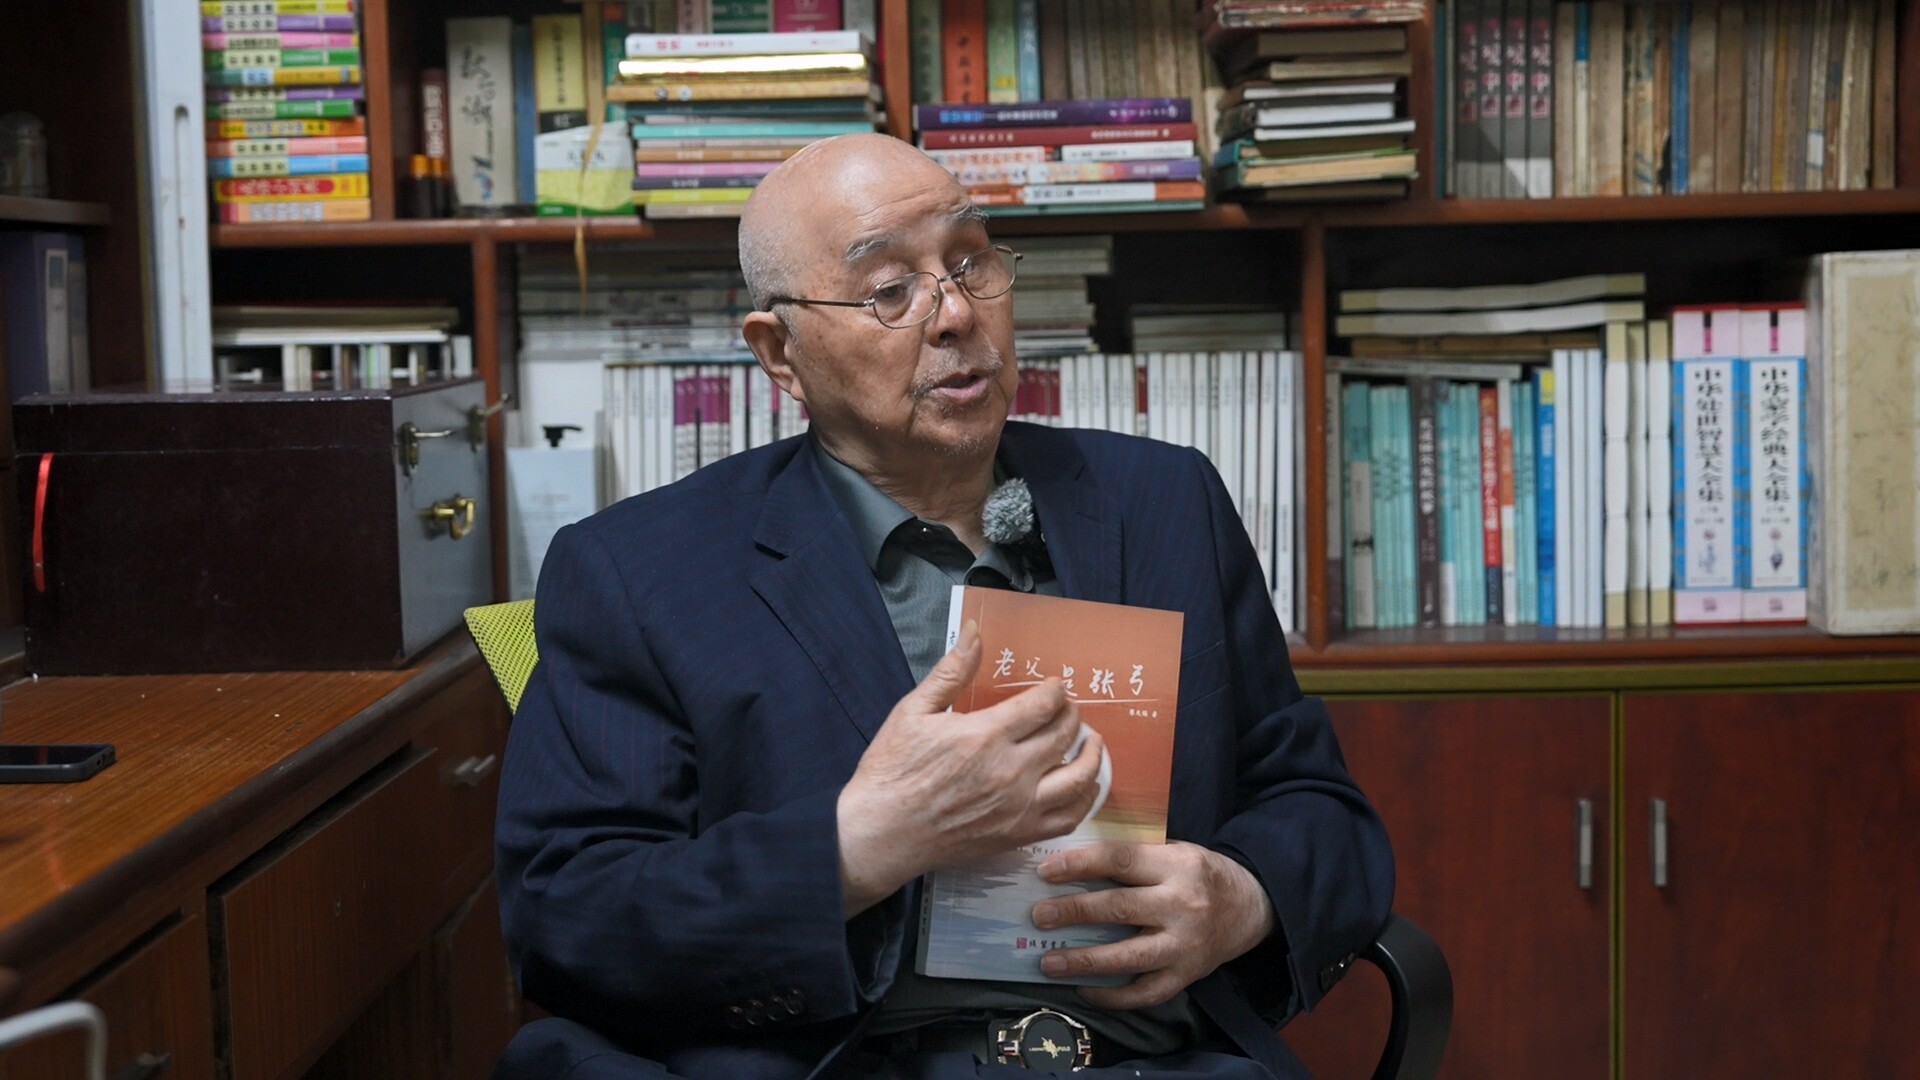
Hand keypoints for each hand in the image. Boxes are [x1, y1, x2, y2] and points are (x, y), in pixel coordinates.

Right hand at [836, 621, 1106, 915]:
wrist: (881, 833)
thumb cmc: (892, 771)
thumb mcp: (914, 711)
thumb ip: (952, 671)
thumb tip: (975, 631)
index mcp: (986, 735)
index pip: (1043, 705)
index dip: (1056, 691)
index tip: (1055, 687)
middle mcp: (1011, 771)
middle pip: (1065, 734)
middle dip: (1072, 715)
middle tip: (1068, 709)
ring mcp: (1019, 807)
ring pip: (1078, 777)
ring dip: (1091, 754)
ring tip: (1089, 742)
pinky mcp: (1018, 834)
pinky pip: (1068, 818)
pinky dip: (1084, 799)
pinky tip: (1082, 786)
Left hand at [1030, 841, 1275, 1009]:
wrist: (1251, 908)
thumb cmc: (1201, 875)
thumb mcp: (1175, 852)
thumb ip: (1134, 858)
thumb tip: (1072, 866)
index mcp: (1177, 866)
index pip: (1122, 860)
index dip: (1081, 865)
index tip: (1046, 870)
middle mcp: (1183, 905)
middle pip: (1120, 909)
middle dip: (1074, 912)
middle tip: (1039, 916)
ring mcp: (1185, 945)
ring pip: (1129, 957)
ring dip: (1084, 961)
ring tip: (1049, 962)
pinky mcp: (1187, 975)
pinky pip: (1145, 993)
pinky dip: (1113, 996)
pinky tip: (1084, 990)